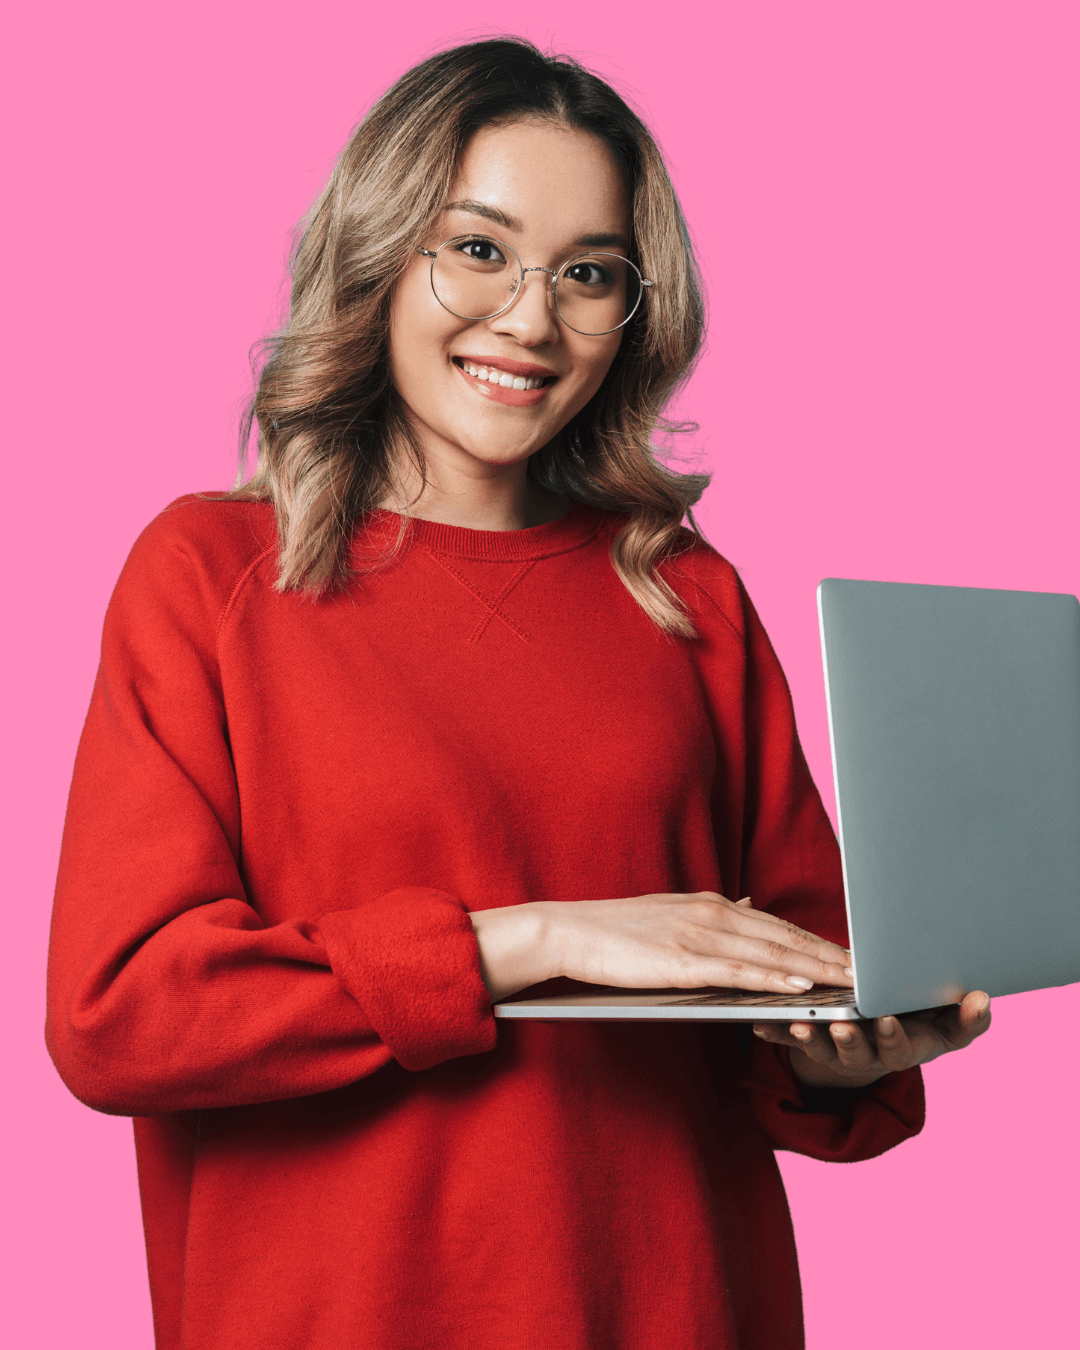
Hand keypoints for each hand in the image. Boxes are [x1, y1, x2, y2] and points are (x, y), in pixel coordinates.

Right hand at [470, 892, 852, 1001]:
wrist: (568, 932)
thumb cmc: (616, 931)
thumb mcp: (672, 912)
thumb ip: (713, 912)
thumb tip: (745, 902)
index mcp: (712, 905)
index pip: (779, 925)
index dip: (821, 942)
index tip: (856, 955)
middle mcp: (714, 914)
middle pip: (787, 938)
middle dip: (835, 956)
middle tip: (875, 971)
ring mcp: (700, 938)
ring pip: (773, 956)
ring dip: (819, 971)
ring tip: (855, 984)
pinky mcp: (684, 963)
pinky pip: (741, 973)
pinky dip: (776, 980)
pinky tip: (803, 989)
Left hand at [752, 989, 992, 1089]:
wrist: (884, 1032)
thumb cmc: (920, 1020)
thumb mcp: (947, 1024)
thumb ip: (967, 1018)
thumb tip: (983, 999)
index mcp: (900, 1048)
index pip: (898, 1049)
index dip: (892, 1037)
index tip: (886, 1021)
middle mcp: (867, 1054)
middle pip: (856, 1054)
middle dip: (848, 1040)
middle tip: (840, 1026)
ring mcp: (835, 1051)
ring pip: (820, 1049)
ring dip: (809, 1037)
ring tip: (798, 1023)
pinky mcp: (809, 1040)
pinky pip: (788, 1038)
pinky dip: (775, 1031)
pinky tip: (759, 1023)